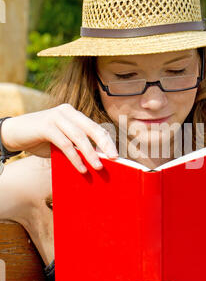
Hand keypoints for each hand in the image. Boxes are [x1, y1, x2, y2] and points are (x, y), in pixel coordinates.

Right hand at [1, 104, 117, 172]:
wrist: (14, 133)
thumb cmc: (40, 140)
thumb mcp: (62, 142)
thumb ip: (76, 147)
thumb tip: (96, 161)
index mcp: (74, 114)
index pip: (95, 127)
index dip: (107, 140)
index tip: (117, 155)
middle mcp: (67, 112)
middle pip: (92, 128)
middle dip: (105, 144)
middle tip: (115, 159)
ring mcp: (56, 117)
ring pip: (79, 137)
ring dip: (91, 153)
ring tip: (99, 167)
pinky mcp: (46, 126)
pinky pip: (65, 143)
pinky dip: (75, 157)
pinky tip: (81, 168)